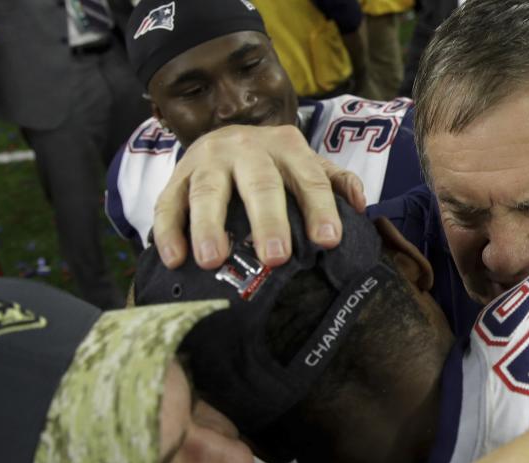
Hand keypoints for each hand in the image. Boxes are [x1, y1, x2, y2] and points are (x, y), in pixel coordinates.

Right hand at [152, 124, 366, 269]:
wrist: (224, 137)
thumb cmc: (275, 164)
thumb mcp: (307, 164)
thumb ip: (335, 181)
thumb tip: (359, 205)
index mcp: (287, 146)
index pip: (309, 178)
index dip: (320, 208)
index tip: (328, 241)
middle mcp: (246, 147)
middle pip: (259, 184)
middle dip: (268, 220)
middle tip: (276, 258)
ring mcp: (208, 160)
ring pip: (209, 192)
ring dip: (210, 226)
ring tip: (213, 260)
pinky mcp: (177, 176)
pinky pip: (169, 203)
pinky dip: (169, 231)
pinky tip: (175, 258)